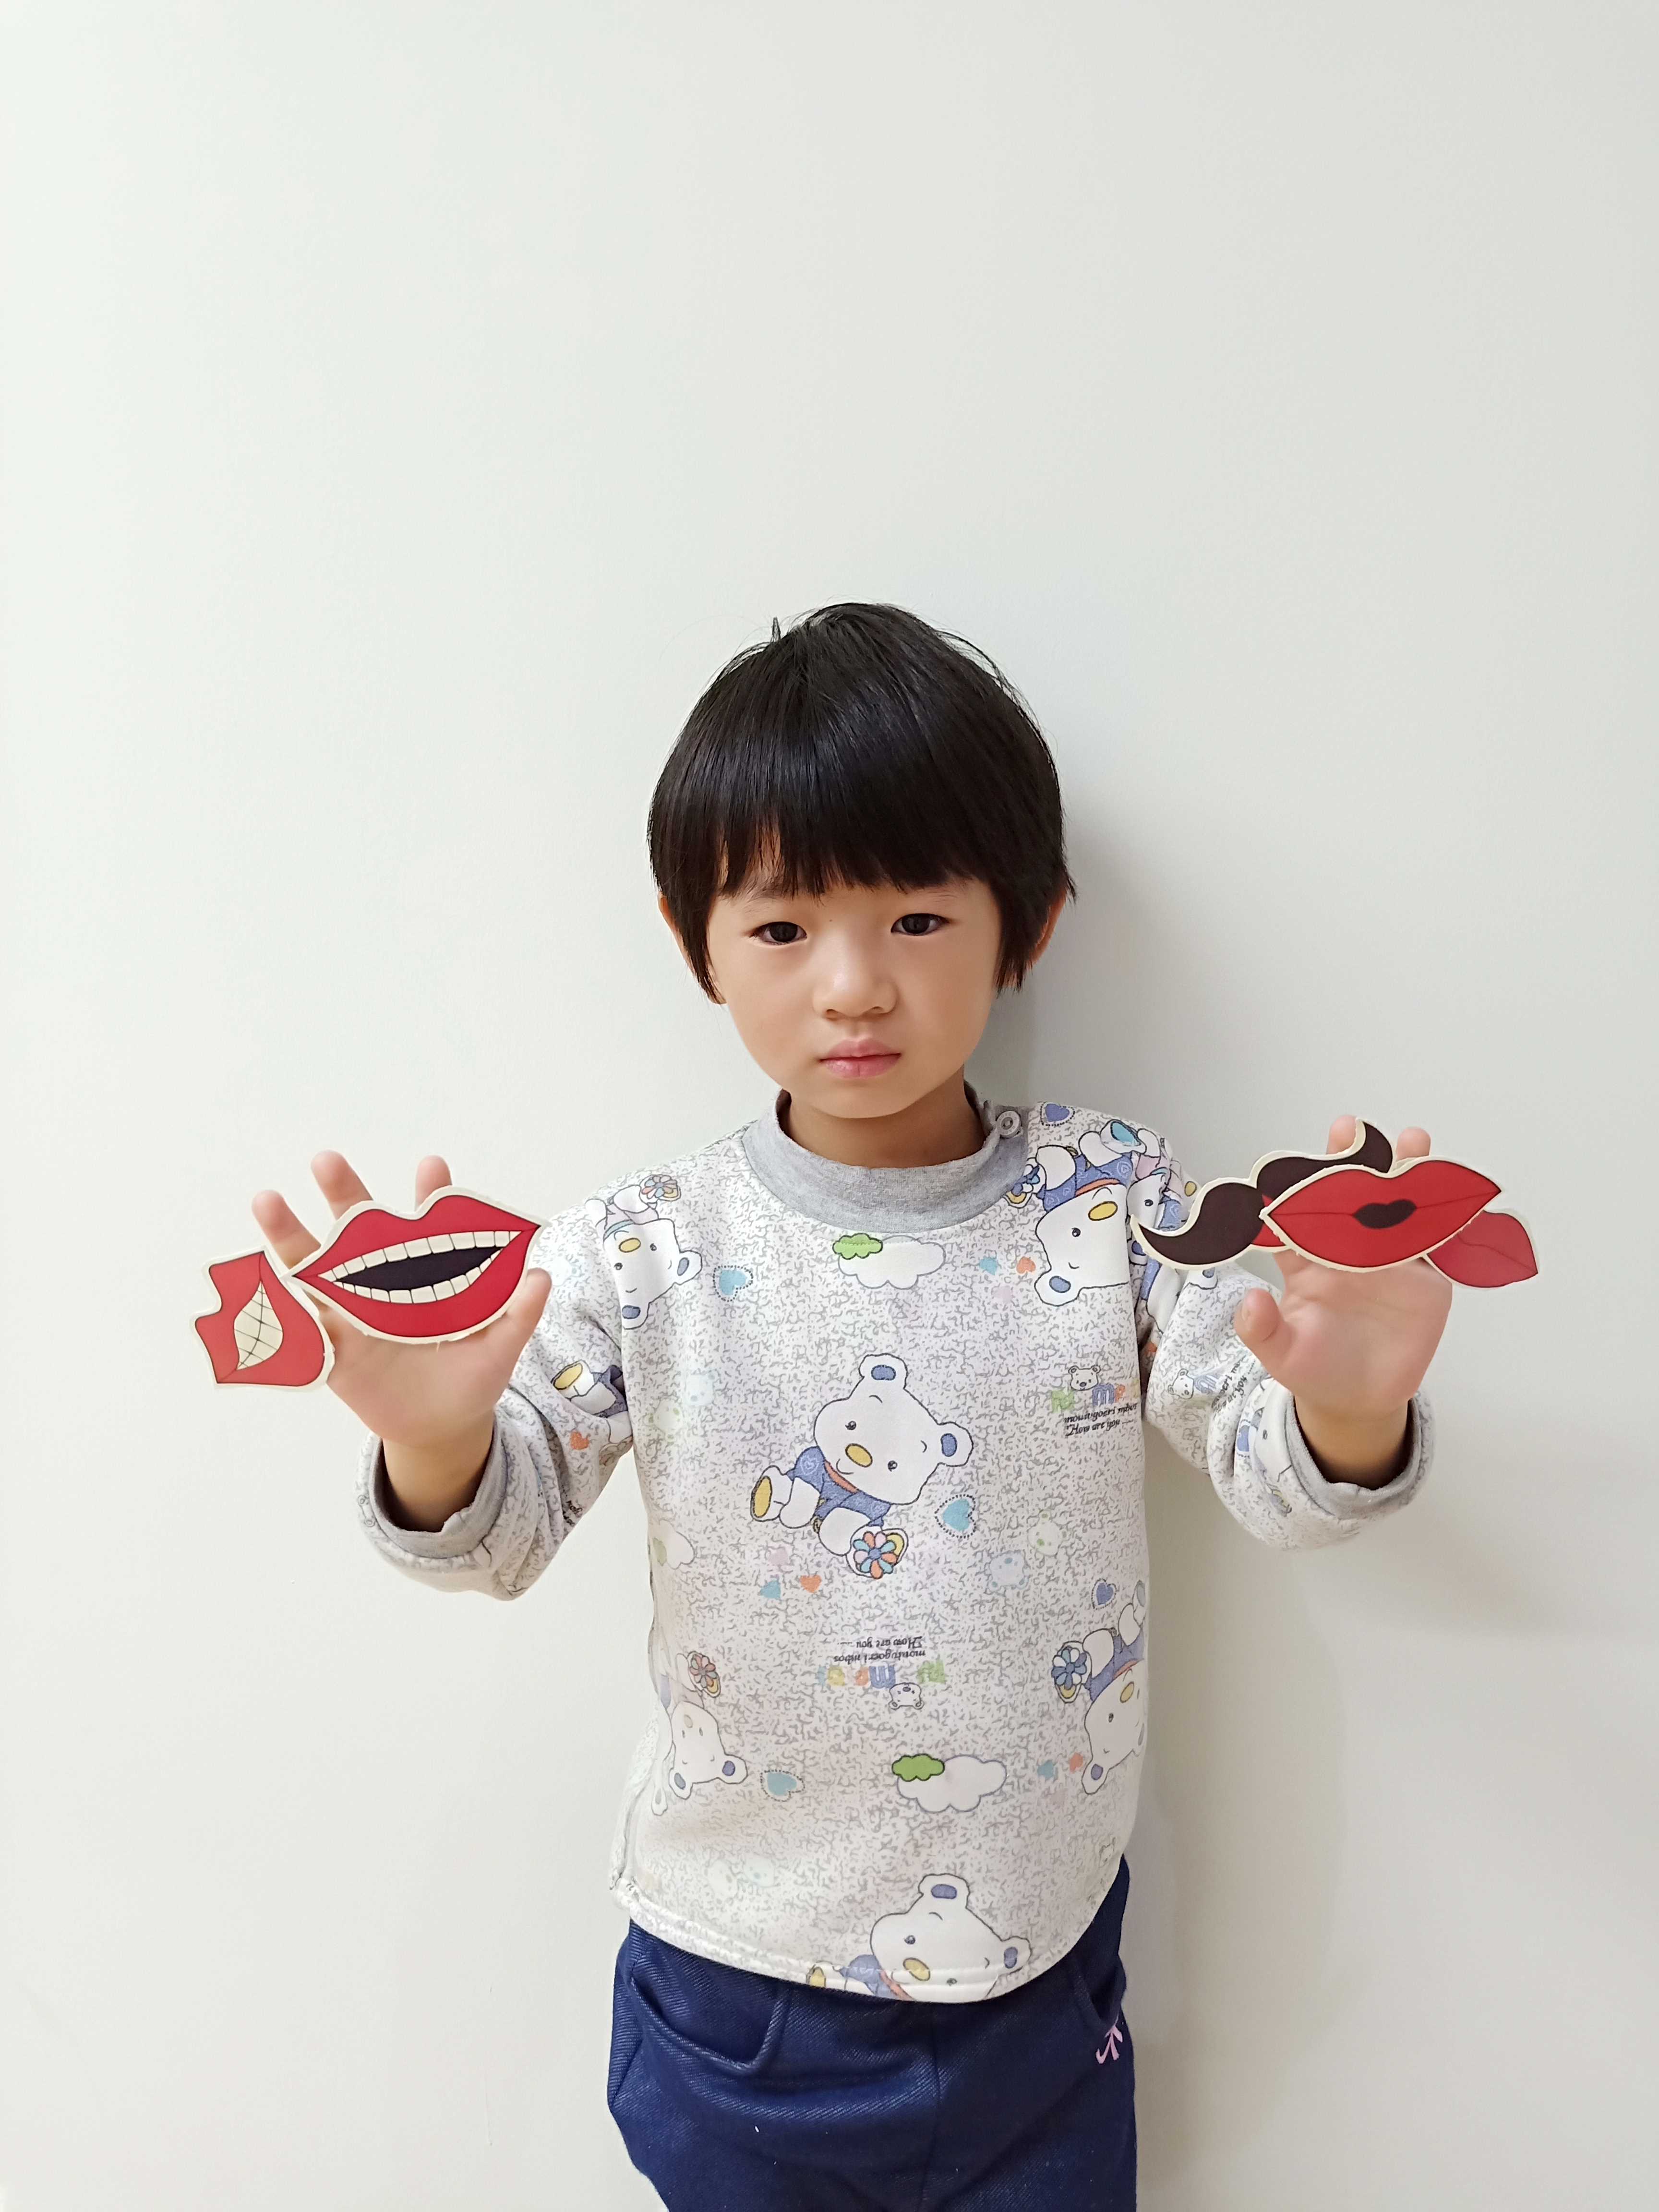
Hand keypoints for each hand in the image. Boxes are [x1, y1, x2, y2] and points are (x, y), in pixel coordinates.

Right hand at [252, 1152, 550, 1456]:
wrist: (441, 1427)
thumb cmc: (473, 1378)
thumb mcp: (499, 1348)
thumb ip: (517, 1313)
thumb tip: (540, 1276)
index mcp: (430, 1273)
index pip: (431, 1224)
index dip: (433, 1194)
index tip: (433, 1166)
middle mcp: (386, 1281)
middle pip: (361, 1230)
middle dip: (345, 1194)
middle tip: (327, 1159)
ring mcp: (353, 1310)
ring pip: (317, 1265)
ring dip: (290, 1233)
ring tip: (266, 1199)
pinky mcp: (331, 1346)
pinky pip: (300, 1322)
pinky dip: (278, 1302)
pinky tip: (255, 1274)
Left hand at [1231, 1118, 1451, 1484]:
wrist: (1359, 1398)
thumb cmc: (1313, 1367)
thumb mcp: (1281, 1354)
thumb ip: (1263, 1330)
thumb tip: (1251, 1304)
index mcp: (1307, 1260)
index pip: (1296, 1216)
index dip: (1291, 1189)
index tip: (1285, 1166)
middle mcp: (1348, 1250)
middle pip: (1348, 1199)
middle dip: (1349, 1162)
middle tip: (1348, 1128)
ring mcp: (1389, 1261)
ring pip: (1397, 1210)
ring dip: (1405, 1174)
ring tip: (1412, 1139)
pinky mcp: (1425, 1280)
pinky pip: (1438, 1245)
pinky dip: (1448, 1219)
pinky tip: (1456, 1189)